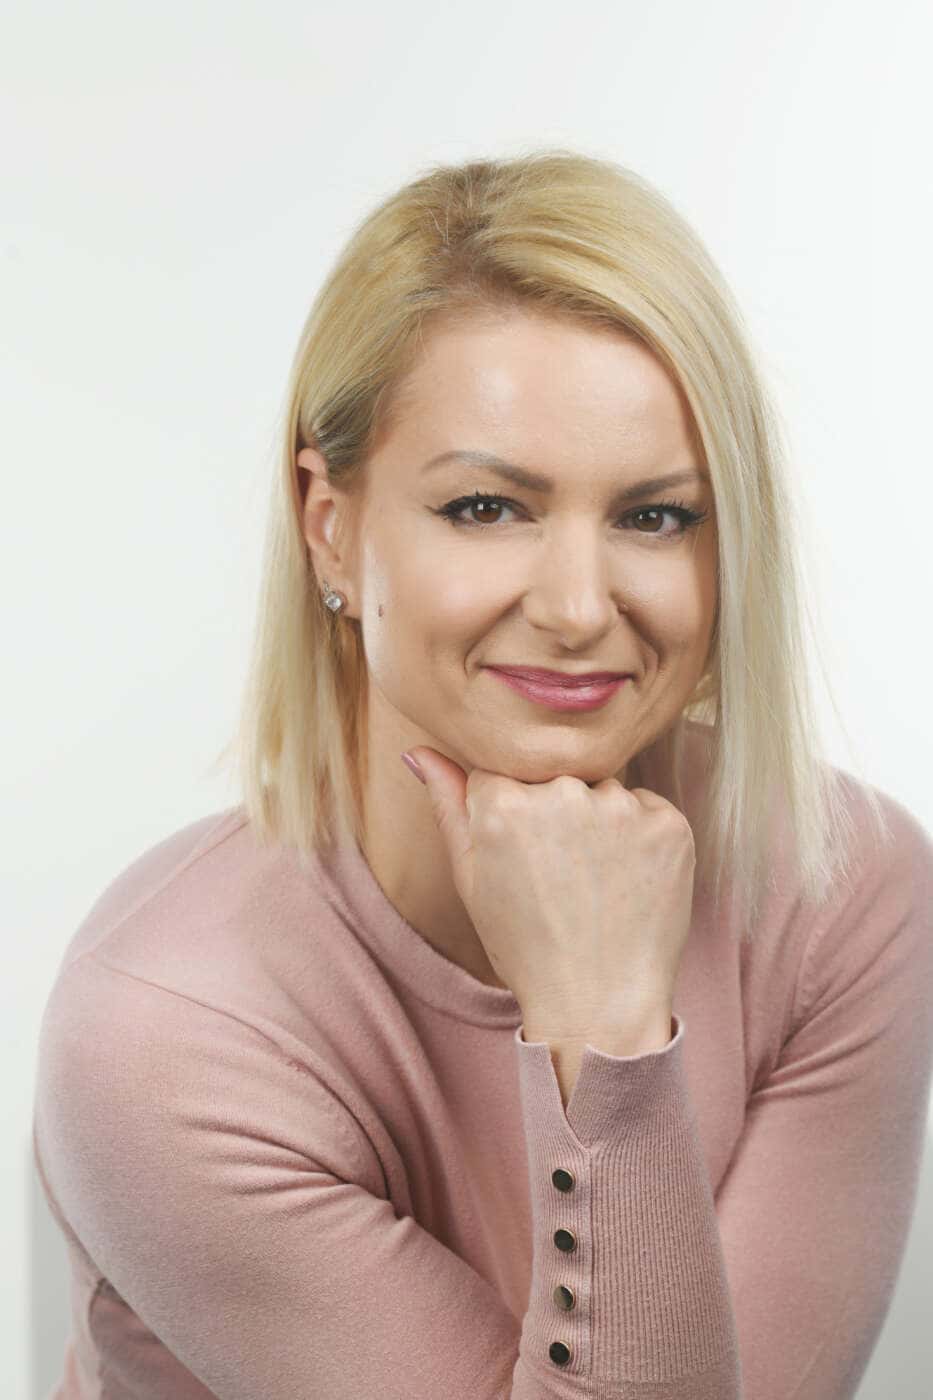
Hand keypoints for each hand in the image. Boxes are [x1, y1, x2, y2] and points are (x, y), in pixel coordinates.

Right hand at [404, 747, 694, 1025]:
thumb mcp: (471, 879)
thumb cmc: (526, 946)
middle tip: (560, 875)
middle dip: (555, 811)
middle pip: (555, 776)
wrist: (600, 1004)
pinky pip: (647, 808)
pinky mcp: (670, 825)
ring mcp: (622, 808)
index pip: (501, 772)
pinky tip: (627, 882)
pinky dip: (639, 837)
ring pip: (603, 790)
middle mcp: (563, 794)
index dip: (508, 812)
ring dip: (600, 821)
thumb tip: (419, 751)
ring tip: (594, 882)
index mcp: (504, 804)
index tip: (520, 853)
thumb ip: (448, 804)